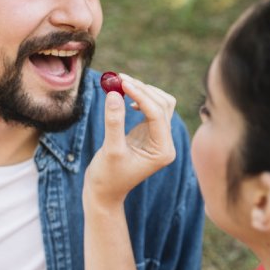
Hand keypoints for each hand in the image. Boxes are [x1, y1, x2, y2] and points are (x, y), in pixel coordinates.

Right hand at [84, 73, 176, 206]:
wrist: (104, 192)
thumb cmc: (107, 177)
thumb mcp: (110, 150)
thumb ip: (113, 122)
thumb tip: (113, 93)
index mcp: (163, 150)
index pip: (157, 114)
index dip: (140, 95)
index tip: (121, 82)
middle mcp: (166, 143)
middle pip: (163, 104)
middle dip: (142, 89)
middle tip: (119, 78)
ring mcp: (158, 137)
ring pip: (159, 103)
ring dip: (142, 91)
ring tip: (120, 83)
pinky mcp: (148, 132)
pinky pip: (149, 108)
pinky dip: (138, 98)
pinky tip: (124, 97)